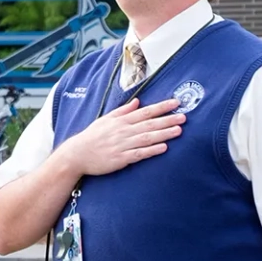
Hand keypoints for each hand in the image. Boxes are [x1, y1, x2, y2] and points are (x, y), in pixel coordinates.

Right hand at [55, 97, 184, 177]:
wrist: (77, 154)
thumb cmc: (92, 136)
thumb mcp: (105, 119)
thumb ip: (123, 110)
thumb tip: (137, 101)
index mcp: (121, 121)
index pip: (145, 112)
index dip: (161, 107)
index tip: (175, 103)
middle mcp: (123, 131)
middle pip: (149, 124)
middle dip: (168, 120)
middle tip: (184, 116)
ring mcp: (123, 145)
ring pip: (147, 138)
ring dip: (164, 134)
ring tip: (179, 130)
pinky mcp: (121, 158)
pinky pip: (139, 154)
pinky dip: (151, 150)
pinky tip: (163, 147)